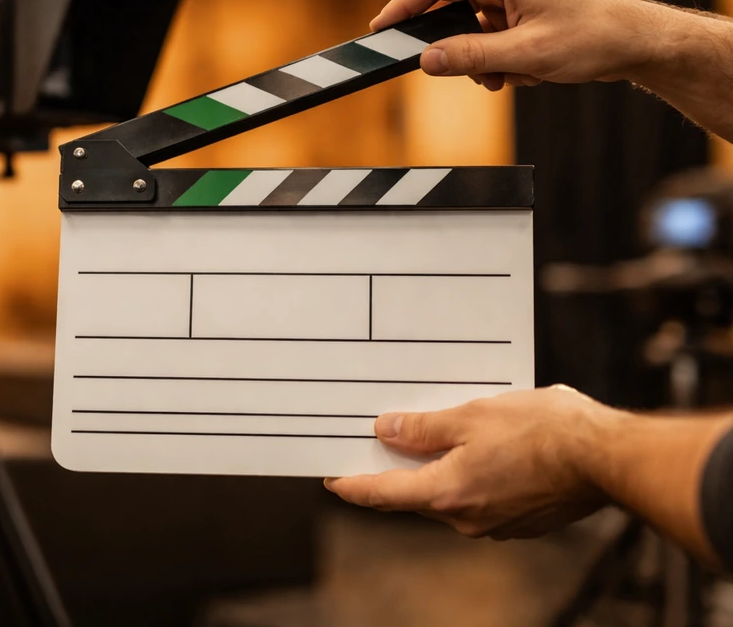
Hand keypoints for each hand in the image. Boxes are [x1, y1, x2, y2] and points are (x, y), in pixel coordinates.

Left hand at [324, 386, 616, 539]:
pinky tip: (476, 447)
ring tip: (430, 434)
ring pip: (449, 494)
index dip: (354, 486)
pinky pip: (479, 496)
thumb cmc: (543, 431)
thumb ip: (424, 429)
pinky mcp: (520, 518)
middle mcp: (466, 518)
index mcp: (447, 493)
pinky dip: (467, 474)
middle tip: (378, 442)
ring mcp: (495, 522)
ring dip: (436, 469)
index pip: (384, 494)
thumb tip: (387, 432)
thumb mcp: (472, 417)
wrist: (606, 457)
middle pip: (415, 495)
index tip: (333, 479)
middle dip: (396, 470)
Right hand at [372, 0, 663, 91]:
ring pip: (469, 28)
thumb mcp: (526, 55)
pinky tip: (521, 75)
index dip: (404, 5)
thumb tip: (428, 61)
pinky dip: (497, 61)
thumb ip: (472, 57)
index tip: (381, 28)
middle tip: (442, 68)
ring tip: (504, 79)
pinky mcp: (522, 14)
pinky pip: (490, 37)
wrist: (637, 42)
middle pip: (450, 5)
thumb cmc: (593, 37)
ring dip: (478, 59)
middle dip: (448, 44)